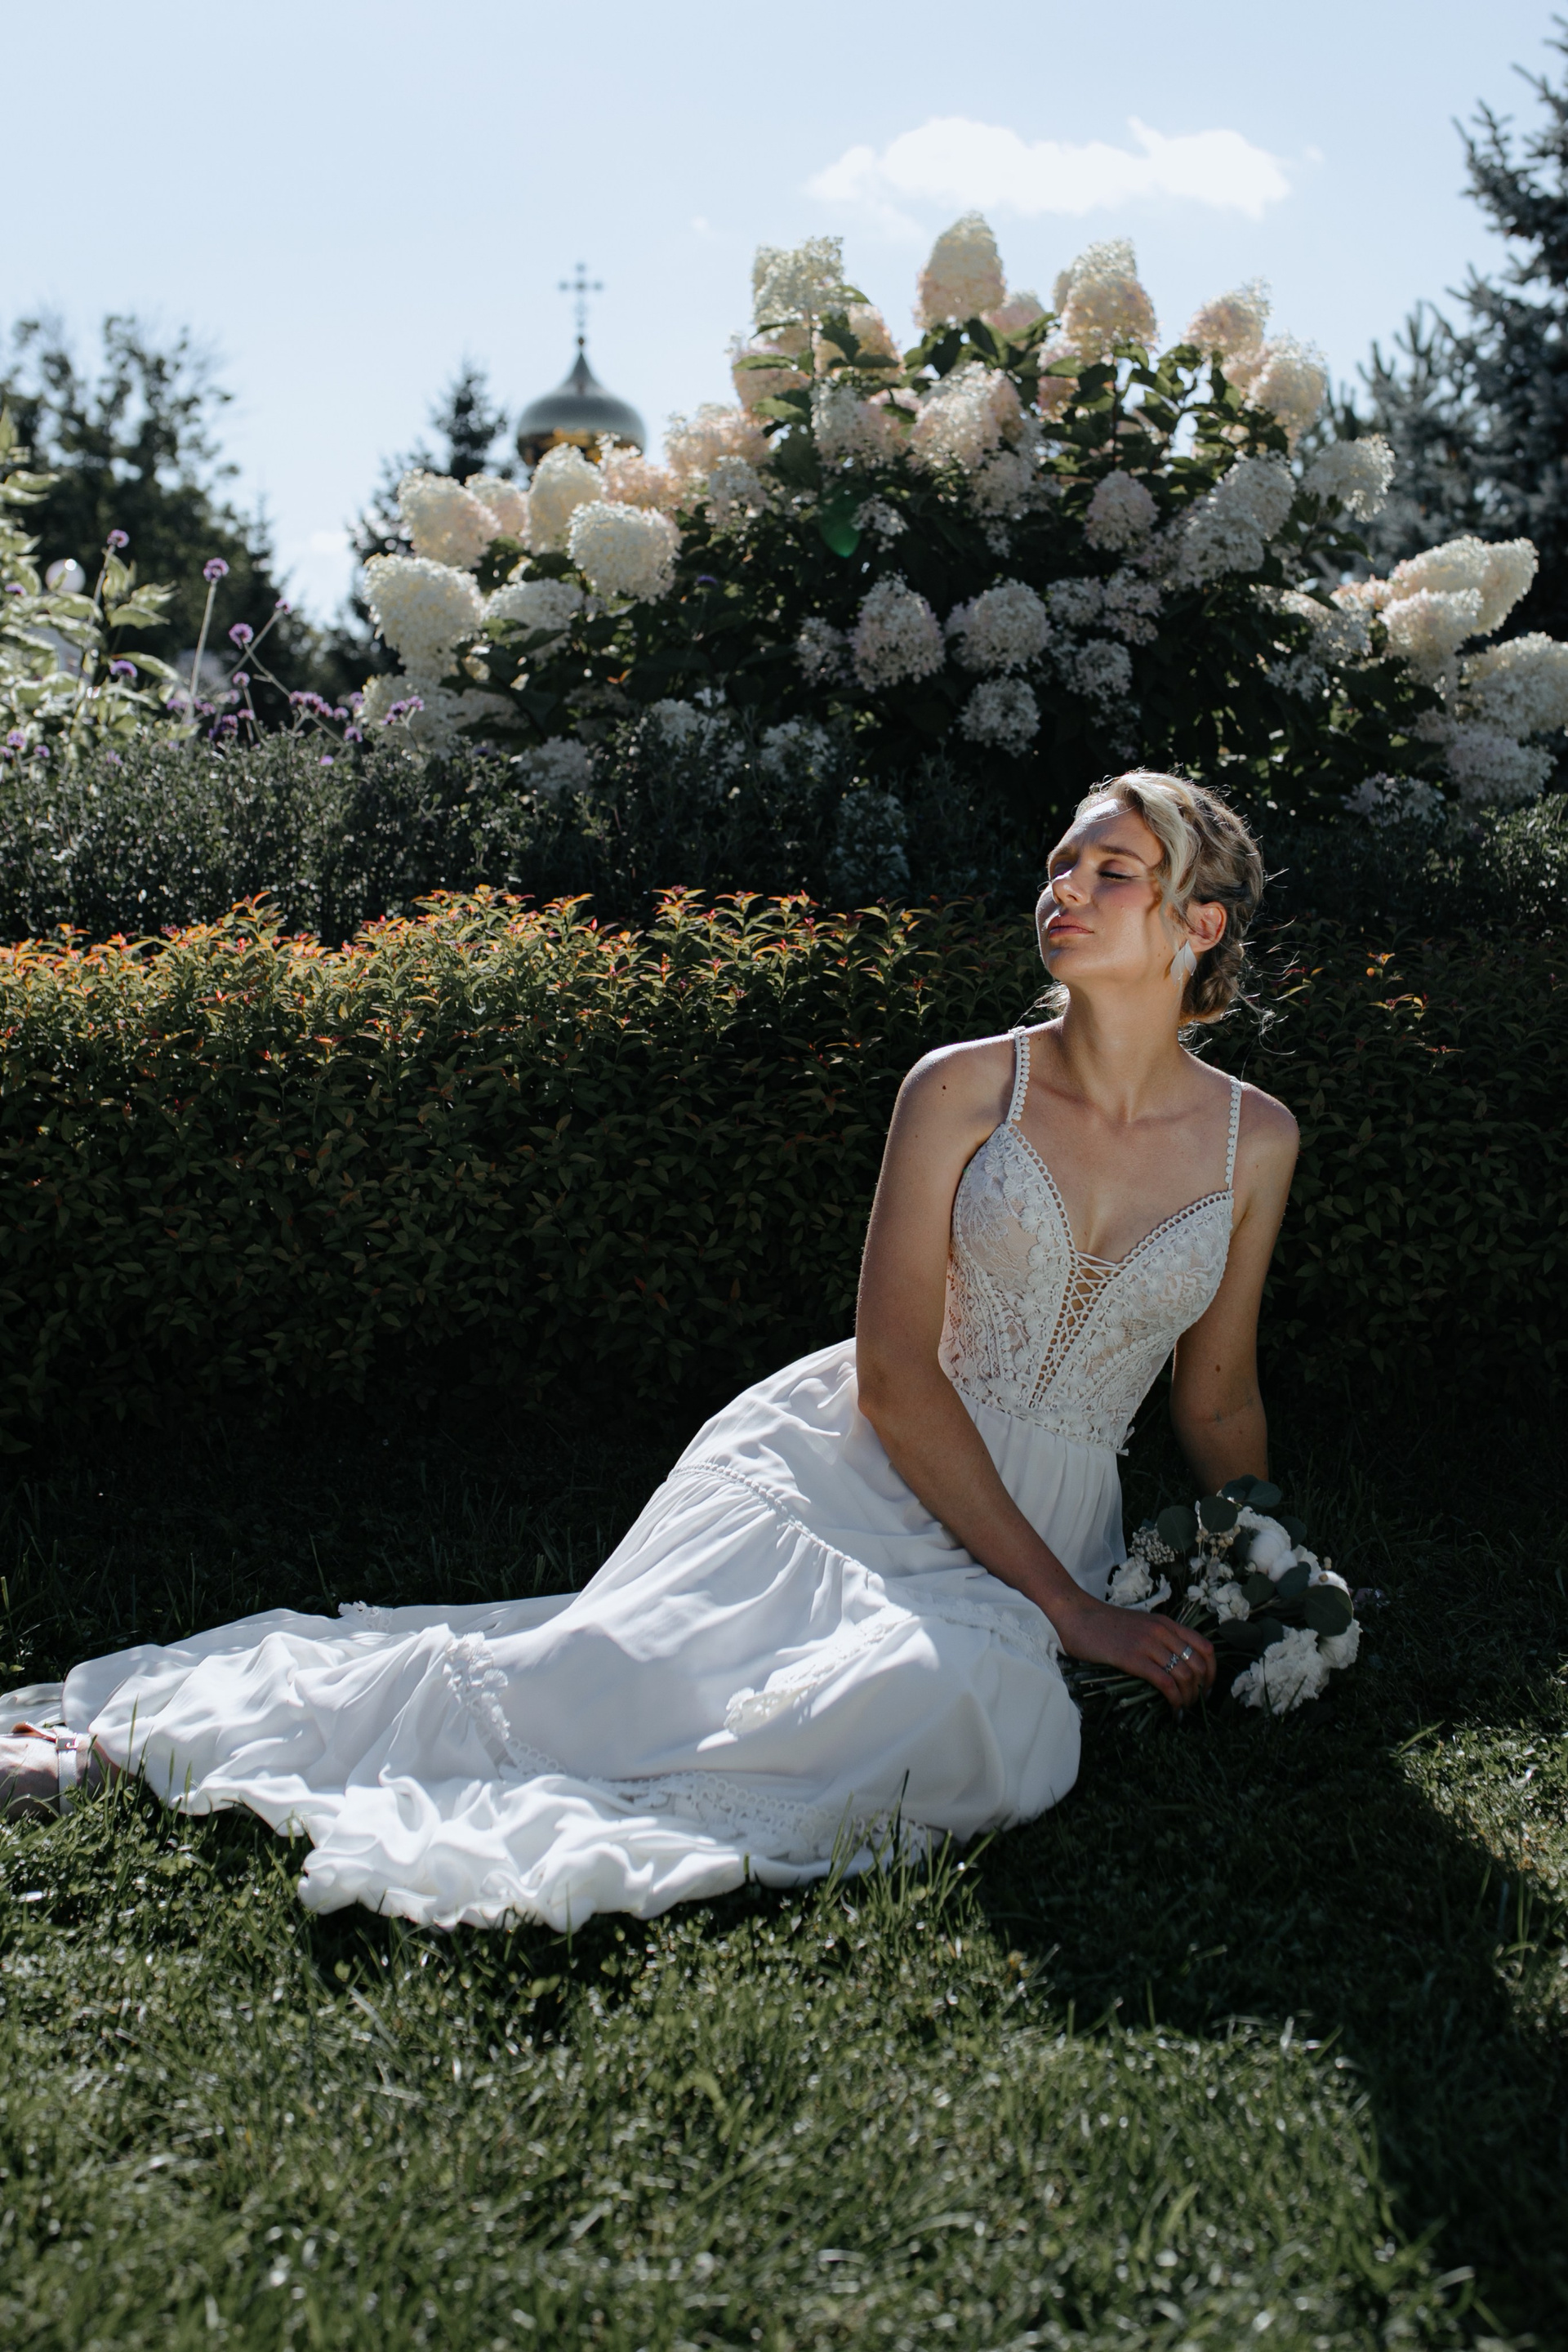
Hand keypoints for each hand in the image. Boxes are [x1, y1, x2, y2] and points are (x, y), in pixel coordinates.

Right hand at [1050, 1591, 1215, 1710]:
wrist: (1076, 1615)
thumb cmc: (1103, 1623)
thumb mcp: (1139, 1624)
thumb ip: (1157, 1638)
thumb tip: (1172, 1665)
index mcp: (1166, 1623)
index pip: (1205, 1647)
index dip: (1213, 1672)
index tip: (1206, 1688)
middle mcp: (1162, 1632)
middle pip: (1199, 1664)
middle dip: (1202, 1690)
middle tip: (1196, 1704)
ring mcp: (1148, 1644)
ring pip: (1185, 1676)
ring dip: (1189, 1699)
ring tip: (1182, 1711)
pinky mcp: (1133, 1658)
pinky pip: (1165, 1683)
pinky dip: (1174, 1700)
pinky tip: (1172, 1711)